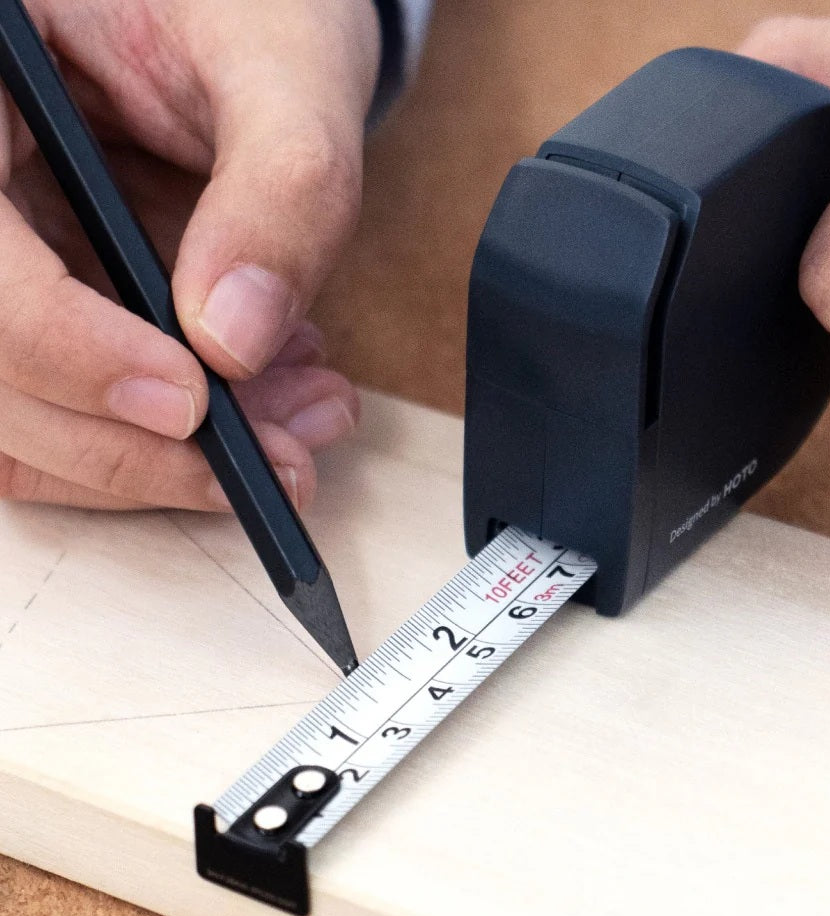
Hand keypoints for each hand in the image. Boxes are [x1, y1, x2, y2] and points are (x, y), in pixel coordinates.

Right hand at [0, 0, 378, 509]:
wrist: (248, 17)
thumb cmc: (250, 8)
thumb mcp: (279, 63)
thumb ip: (281, 186)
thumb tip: (234, 343)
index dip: (66, 350)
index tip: (191, 403)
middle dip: (142, 443)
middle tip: (282, 457)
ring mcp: (3, 258)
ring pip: (30, 418)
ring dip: (167, 457)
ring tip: (300, 426)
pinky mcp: (45, 304)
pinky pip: (81, 407)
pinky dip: (176, 436)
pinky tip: (273, 401)